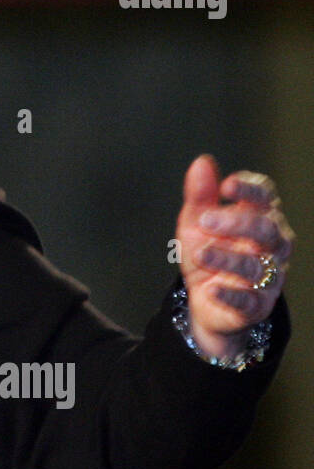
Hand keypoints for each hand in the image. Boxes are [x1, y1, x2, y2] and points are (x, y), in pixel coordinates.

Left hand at [177, 155, 292, 360]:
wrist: (204, 300)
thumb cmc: (209, 252)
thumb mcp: (197, 223)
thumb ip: (201, 195)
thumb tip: (202, 162)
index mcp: (260, 218)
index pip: (266, 197)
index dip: (250, 190)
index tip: (227, 186)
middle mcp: (271, 246)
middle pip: (267, 229)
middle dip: (238, 222)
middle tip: (205, 219)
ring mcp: (267, 276)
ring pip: (257, 265)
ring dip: (228, 258)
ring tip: (201, 253)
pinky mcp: (256, 305)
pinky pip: (248, 300)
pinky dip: (230, 295)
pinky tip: (211, 289)